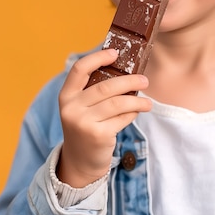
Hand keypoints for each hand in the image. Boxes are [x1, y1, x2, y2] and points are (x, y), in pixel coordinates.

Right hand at [57, 49, 150, 187]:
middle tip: (145, 79)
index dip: (97, 57)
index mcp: (66, 96)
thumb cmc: (85, 128)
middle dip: (129, 81)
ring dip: (137, 100)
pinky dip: (132, 114)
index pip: (79, 69)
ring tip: (148, 102)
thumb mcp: (80, 108)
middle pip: (105, 87)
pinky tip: (137, 112)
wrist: (79, 162)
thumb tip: (124, 70)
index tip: (115, 53)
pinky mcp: (98, 135)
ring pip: (117, 103)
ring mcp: (83, 123)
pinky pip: (122, 118)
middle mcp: (71, 108)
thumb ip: (93, 91)